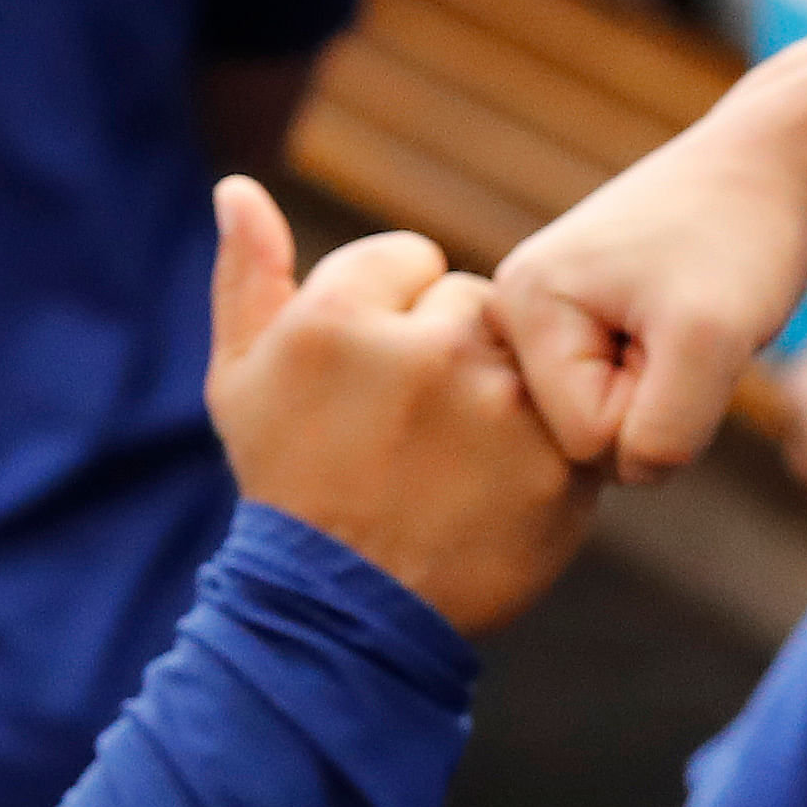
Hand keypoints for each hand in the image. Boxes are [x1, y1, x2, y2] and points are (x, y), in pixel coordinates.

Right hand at [207, 176, 592, 634]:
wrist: (341, 617)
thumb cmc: (289, 489)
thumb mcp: (240, 382)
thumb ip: (247, 276)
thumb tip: (237, 188)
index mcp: (341, 315)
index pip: (409, 256)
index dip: (394, 314)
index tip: (375, 380)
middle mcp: (426, 347)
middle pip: (472, 299)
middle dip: (451, 346)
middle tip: (417, 425)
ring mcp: (500, 404)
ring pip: (526, 349)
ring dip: (503, 385)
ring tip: (457, 454)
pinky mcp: (557, 462)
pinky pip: (569, 410)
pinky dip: (545, 438)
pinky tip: (500, 481)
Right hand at [495, 2, 806, 484]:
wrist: (771, 162)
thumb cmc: (742, 237)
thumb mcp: (711, 340)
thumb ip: (664, 433)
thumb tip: (632, 473)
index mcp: (519, 307)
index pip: (587, 441)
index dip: (659, 406)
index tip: (686, 330)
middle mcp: (509, 312)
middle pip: (588, 440)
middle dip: (654, 403)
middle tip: (684, 328)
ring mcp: (541, 319)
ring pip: (609, 424)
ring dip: (664, 389)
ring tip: (679, 320)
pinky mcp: (576, 322)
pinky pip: (621, 398)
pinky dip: (665, 374)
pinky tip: (672, 321)